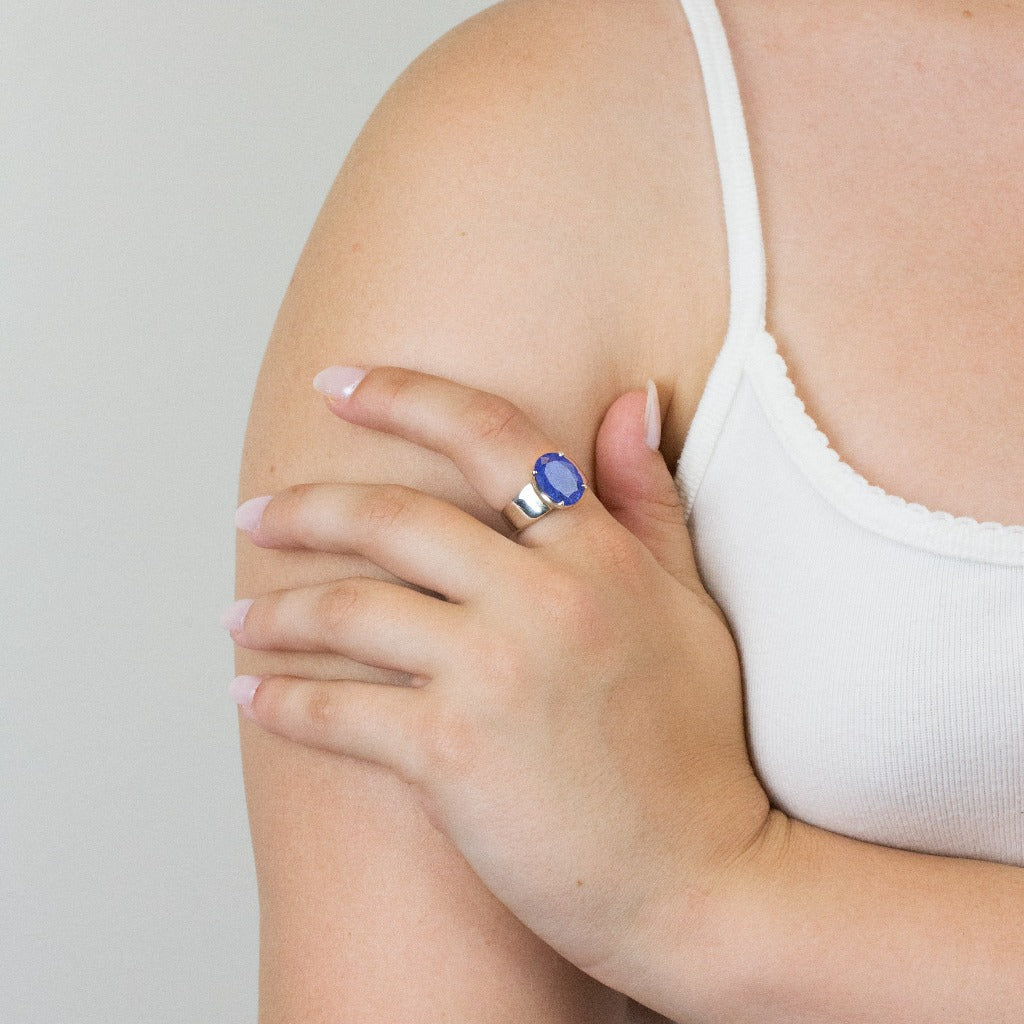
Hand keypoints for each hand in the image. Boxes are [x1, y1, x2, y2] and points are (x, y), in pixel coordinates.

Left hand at [225, 365, 772, 992]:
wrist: (700, 878)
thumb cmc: (696, 744)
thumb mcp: (691, 604)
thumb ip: (650, 497)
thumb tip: (628, 399)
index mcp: (597, 554)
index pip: (489, 438)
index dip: (404, 396)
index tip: (339, 384)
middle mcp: (542, 600)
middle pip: (393, 520)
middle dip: (305, 508)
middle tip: (255, 512)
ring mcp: (493, 675)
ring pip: (350, 610)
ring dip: (276, 609)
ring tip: (237, 616)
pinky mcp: (450, 756)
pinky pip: (337, 711)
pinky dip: (282, 700)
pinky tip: (251, 695)